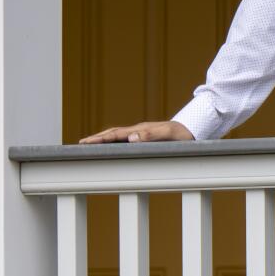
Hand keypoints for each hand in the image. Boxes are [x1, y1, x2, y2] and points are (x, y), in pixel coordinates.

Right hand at [78, 120, 194, 144]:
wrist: (193, 128)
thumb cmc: (183, 133)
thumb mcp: (169, 135)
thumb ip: (151, 135)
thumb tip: (131, 138)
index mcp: (140, 129)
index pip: (115, 134)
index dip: (100, 139)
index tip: (85, 142)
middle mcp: (138, 130)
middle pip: (112, 133)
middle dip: (96, 138)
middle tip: (80, 144)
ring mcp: (141, 133)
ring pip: (117, 135)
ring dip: (103, 139)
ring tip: (90, 144)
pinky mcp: (145, 137)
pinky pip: (125, 139)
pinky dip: (114, 142)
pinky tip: (111, 147)